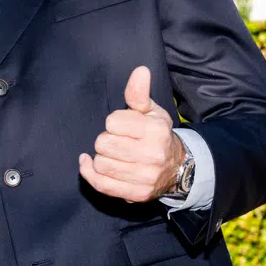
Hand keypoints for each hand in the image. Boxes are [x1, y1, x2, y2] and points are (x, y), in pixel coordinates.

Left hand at [79, 65, 184, 201]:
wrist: (177, 167)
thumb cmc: (157, 135)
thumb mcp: (151, 111)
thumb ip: (139, 92)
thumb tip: (140, 71)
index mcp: (156, 130)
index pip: (113, 122)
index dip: (113, 122)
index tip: (122, 126)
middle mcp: (152, 154)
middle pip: (103, 144)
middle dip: (105, 140)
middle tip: (116, 141)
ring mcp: (145, 177)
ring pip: (101, 164)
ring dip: (101, 157)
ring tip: (112, 154)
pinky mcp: (136, 194)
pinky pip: (101, 184)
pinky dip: (90, 173)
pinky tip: (89, 164)